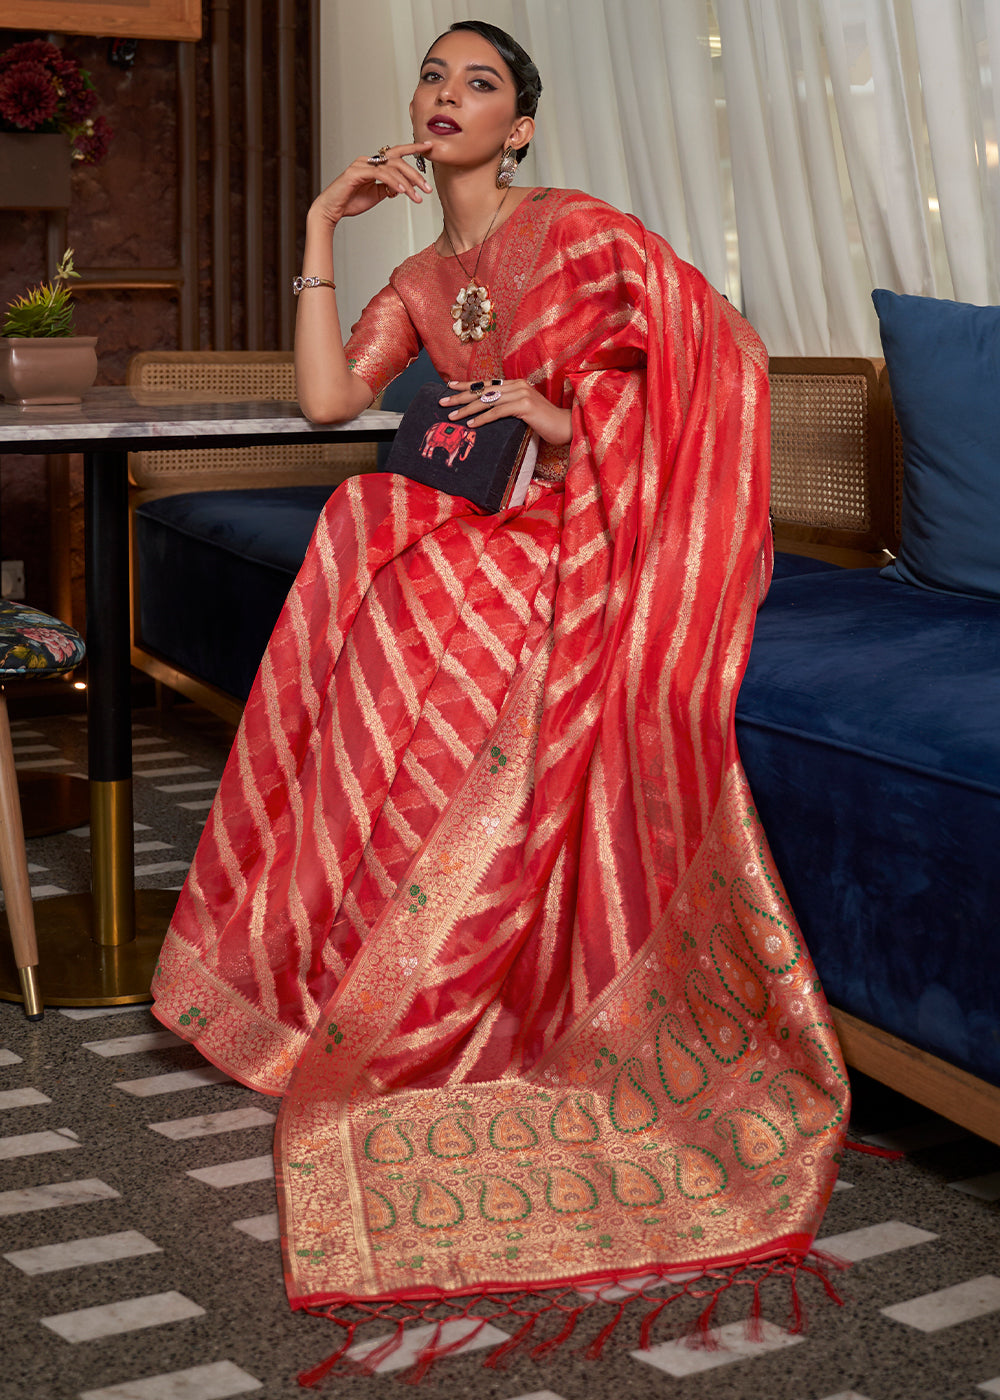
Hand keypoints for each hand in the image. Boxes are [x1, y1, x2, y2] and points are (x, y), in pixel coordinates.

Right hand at [309, 142, 432, 225]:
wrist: (332, 210)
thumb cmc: (350, 202)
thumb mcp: (376, 195)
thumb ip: (389, 188)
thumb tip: (403, 186)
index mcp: (373, 164)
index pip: (396, 153)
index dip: (413, 148)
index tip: (429, 147)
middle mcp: (368, 160)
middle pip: (397, 160)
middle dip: (415, 173)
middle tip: (427, 188)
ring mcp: (361, 165)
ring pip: (391, 168)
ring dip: (407, 183)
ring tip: (417, 196)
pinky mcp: (356, 172)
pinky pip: (380, 175)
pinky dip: (393, 182)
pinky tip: (403, 191)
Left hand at [441, 379, 571, 446]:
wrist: (567, 426)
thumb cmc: (545, 423)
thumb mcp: (523, 412)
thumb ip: (508, 408)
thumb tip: (487, 413)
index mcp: (515, 384)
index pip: (486, 383)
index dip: (466, 384)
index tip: (449, 386)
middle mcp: (517, 385)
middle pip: (483, 390)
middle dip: (460, 396)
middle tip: (442, 401)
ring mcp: (522, 394)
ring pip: (487, 401)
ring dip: (467, 409)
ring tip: (452, 416)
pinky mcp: (525, 406)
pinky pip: (498, 412)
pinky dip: (483, 419)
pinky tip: (471, 425)